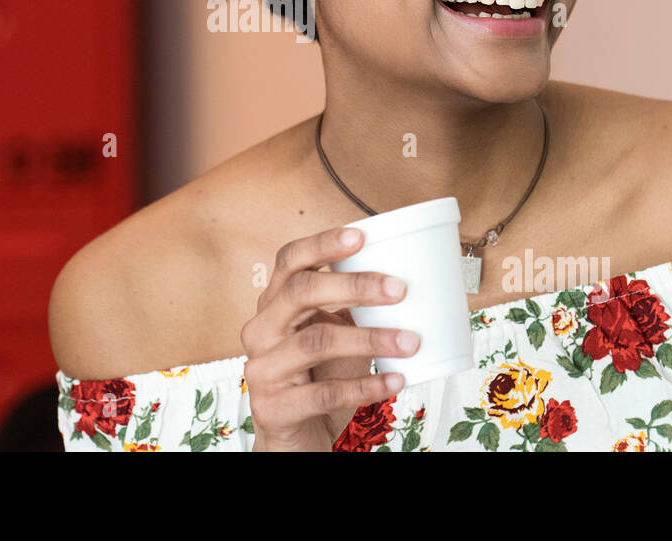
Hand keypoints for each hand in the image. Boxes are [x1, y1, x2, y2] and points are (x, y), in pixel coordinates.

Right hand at [241, 225, 417, 450]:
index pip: (290, 261)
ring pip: (315, 342)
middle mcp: (260, 330)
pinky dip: (365, 385)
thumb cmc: (319, 378)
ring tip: (410, 342)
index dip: (322, 244)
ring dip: (370, 339)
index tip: (362, 235)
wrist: (296, 437)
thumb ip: (354, 311)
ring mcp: (262, 369)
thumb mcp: (335, 337)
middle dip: (353, 285)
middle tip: (400, 289)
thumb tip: (411, 284)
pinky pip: (324, 393)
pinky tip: (396, 381)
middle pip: (300, 292)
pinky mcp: (273, 407)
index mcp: (273, 304)